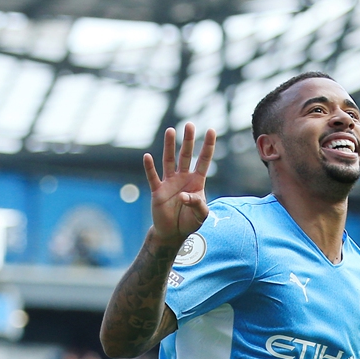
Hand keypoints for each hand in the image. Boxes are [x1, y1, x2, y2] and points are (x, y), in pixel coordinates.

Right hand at [143, 123, 215, 246]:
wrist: (173, 233)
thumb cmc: (189, 222)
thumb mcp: (200, 216)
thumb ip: (197, 204)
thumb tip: (184, 196)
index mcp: (196, 182)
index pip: (203, 161)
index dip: (208, 146)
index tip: (212, 130)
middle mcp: (183, 178)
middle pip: (186, 155)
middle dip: (188, 141)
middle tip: (189, 125)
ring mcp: (169, 183)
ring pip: (169, 161)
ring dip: (169, 146)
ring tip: (171, 131)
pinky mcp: (157, 191)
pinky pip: (153, 177)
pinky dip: (150, 168)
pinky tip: (148, 157)